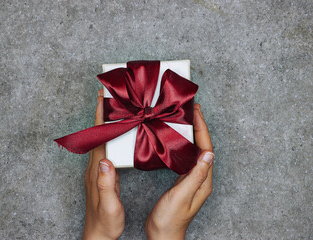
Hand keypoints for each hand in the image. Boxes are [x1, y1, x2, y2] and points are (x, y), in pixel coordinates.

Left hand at [83, 89, 124, 239]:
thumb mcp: (109, 204)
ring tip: (115, 109)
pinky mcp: (103, 175)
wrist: (99, 234)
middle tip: (108, 96)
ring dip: (107, 123)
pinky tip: (118, 134)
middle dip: (103, 114)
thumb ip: (106, 183)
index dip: (101, 117)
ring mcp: (98, 170)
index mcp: (97, 170)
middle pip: (98, 134)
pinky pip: (107, 149)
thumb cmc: (105, 222)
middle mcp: (95, 167)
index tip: (102, 98)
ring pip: (102, 140)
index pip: (99, 138)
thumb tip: (105, 161)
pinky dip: (111, 136)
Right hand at [145, 103, 213, 239]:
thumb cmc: (170, 219)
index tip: (197, 113)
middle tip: (192, 110)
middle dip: (199, 127)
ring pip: (194, 151)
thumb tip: (209, 154)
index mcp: (203, 181)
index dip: (202, 129)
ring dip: (192, 134)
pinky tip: (176, 140)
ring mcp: (192, 179)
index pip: (206, 149)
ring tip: (185, 120)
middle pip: (203, 147)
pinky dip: (183, 145)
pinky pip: (186, 158)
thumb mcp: (182, 195)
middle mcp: (201, 178)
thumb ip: (195, 175)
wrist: (163, 235)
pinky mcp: (183, 181)